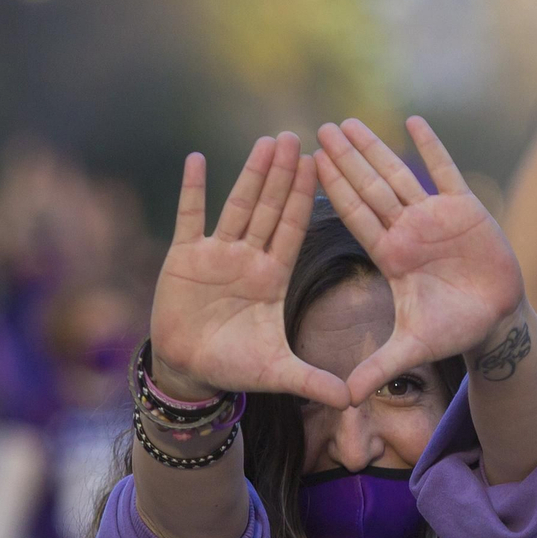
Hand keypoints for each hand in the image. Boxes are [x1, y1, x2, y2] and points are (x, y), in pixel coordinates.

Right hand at [149, 133, 349, 406]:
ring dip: (250, 174)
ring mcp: (216, 254)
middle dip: (284, 175)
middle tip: (300, 137)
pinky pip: (189, 217)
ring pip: (236, 205)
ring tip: (266, 141)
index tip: (323, 168)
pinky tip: (198, 159)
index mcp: (273, 276)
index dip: (307, 199)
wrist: (191, 370)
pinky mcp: (184, 257)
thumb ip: (314, 381)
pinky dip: (193, 190)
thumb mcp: (279, 373)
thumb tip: (353, 400)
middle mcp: (248, 258)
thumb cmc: (236, 366)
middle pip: (269, 208)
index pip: (294, 230)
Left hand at [314, 117, 525, 402]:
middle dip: (345, 160)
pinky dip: (431, 147)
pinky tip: (413, 121)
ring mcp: (435, 217)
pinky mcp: (467, 209)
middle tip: (318, 129)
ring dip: (375, 148)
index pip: (355, 216)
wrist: (495, 319)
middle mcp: (407, 231)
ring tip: (348, 122)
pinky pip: (446, 172)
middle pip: (370, 188)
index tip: (307, 165)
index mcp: (391, 255)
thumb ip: (379, 367)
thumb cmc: (454, 330)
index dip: (332, 190)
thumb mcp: (413, 348)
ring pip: (399, 175)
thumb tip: (346, 397)